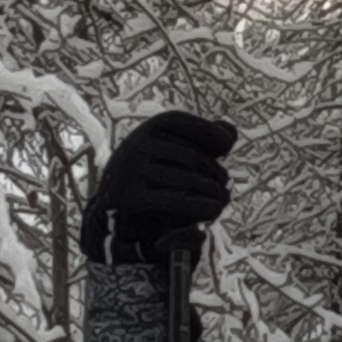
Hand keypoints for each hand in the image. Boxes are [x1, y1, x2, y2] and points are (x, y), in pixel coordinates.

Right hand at [82, 109, 236, 269]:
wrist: (111, 220)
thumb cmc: (149, 185)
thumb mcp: (169, 157)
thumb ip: (199, 142)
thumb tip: (229, 131)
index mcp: (144, 133)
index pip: (180, 122)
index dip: (207, 130)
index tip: (226, 145)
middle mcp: (136, 146)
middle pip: (191, 156)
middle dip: (214, 173)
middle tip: (223, 189)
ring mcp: (132, 171)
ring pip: (189, 179)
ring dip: (211, 194)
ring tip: (218, 204)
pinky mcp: (132, 198)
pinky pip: (177, 201)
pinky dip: (198, 209)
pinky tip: (208, 215)